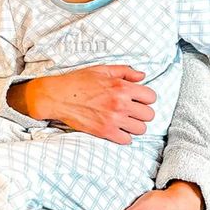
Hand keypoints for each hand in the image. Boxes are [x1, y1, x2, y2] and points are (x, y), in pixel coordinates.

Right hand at [9, 65, 155, 143]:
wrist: (58, 96)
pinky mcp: (104, 132)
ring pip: (141, 129)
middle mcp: (120, 104)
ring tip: (125, 121)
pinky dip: (124, 136)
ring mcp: (113, 119)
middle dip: (142, 112)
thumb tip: (143, 76)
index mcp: (122, 87)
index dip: (146, 98)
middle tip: (132, 111)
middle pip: (149, 115)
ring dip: (134, 125)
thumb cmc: (79, 81)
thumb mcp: (102, 70)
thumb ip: (125, 71)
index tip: (138, 99)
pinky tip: (117, 129)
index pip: (151, 97)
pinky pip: (127, 140)